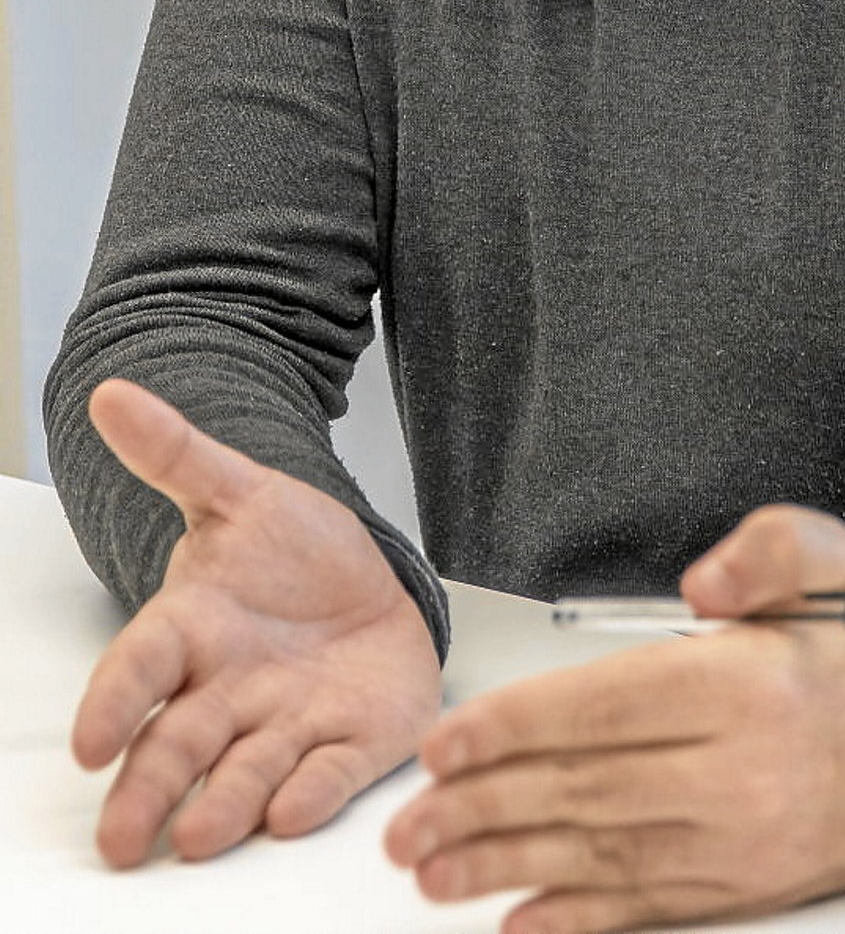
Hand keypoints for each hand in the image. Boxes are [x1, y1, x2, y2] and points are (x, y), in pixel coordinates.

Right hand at [73, 378, 440, 866]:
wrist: (365, 585)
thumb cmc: (289, 551)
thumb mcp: (240, 491)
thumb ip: (176, 453)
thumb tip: (109, 393)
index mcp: (192, 631)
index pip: (141, 667)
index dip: (115, 702)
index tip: (89, 743)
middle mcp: (229, 692)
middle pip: (179, 747)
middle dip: (150, 792)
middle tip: (121, 841)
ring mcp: (288, 724)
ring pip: (247, 775)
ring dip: (224, 806)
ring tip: (200, 836)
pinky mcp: (352, 743)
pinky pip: (329, 774)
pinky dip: (310, 792)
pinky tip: (291, 811)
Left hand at [386, 505, 844, 933]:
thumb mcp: (825, 556)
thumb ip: (763, 550)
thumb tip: (703, 583)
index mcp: (745, 686)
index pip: (602, 709)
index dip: (514, 728)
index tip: (447, 744)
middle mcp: (739, 774)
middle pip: (585, 792)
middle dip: (483, 809)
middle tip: (408, 824)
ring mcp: (742, 842)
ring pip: (602, 859)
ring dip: (507, 869)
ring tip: (435, 875)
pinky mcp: (749, 887)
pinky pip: (650, 910)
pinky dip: (578, 922)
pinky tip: (521, 924)